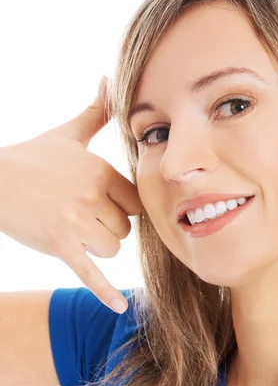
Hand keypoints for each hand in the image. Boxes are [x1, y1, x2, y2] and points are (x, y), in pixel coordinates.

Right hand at [0, 76, 143, 312]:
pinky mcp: (58, 246)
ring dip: (97, 247)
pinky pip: (89, 273)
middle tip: (81, 215)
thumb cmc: (34, 156)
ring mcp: (74, 224)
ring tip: (72, 230)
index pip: (136, 203)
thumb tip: (108, 77)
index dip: (122, 207)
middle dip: (108, 228)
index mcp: (100, 172)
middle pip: (125, 230)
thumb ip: (97, 111)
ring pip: (111, 249)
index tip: (104, 202)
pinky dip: (105, 291)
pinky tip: (119, 308)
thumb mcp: (68, 133)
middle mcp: (92, 197)